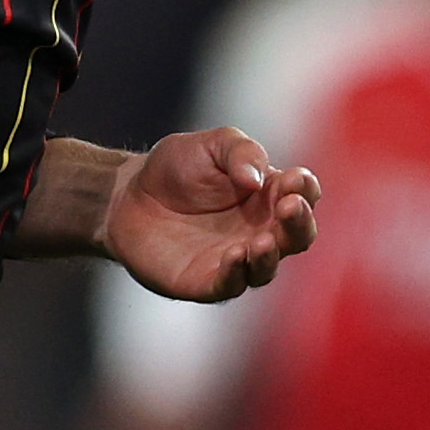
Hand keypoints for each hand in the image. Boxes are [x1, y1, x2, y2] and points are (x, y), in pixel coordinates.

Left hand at [97, 127, 321, 303]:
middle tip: (289, 207)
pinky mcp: (208, 281)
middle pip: (298, 235)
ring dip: (271, 254)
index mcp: (268, 194)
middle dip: (300, 222)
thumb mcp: (210, 145)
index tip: (292, 179)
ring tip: (261, 240)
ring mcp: (236, 257)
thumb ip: (240, 152)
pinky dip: (237, 273)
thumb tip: (256, 180)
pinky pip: (231, 284)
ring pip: (269, 267)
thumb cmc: (174, 168)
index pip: (304, 194)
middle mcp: (260, 229)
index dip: (304, 188)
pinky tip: (234, 256)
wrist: (125, 197)